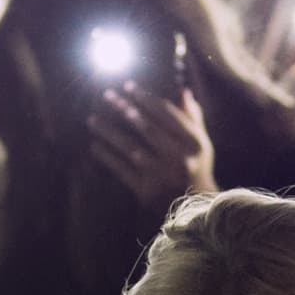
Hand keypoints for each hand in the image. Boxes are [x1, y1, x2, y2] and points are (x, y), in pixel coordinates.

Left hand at [89, 84, 216, 208]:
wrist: (195, 208)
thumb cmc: (197, 169)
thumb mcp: (201, 143)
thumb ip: (193, 117)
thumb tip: (183, 89)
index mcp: (193, 143)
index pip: (167, 115)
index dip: (146, 99)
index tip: (128, 86)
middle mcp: (179, 158)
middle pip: (148, 129)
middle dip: (126, 109)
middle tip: (108, 95)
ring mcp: (161, 175)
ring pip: (131, 148)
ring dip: (110, 133)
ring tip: (92, 120)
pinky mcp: (146, 191)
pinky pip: (122, 170)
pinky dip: (108, 157)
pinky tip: (95, 146)